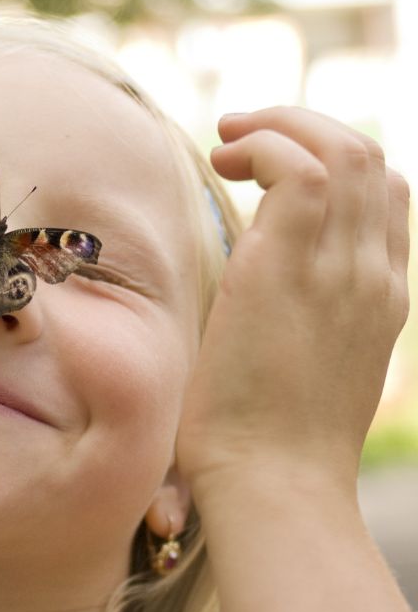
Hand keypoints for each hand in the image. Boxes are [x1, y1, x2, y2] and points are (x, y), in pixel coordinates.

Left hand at [176, 107, 410, 503]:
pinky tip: (222, 165)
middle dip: (306, 128)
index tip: (275, 172)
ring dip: (279, 125)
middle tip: (241, 140)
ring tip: (226, 143)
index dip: (336, 165)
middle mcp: (373, 275)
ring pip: (340, 148)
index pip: (389, 198)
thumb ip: (305, 323)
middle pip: (370, 158)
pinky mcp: (287, 266)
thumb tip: (260, 299)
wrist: (274, 486)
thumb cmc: (271, 448)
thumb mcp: (308, 374)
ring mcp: (340, 268)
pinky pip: (295, 167)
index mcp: (383, 299)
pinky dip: (261, 145)